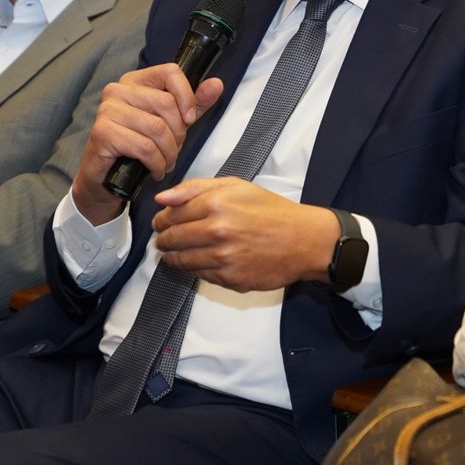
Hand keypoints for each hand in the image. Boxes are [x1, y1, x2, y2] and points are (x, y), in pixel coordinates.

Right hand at [71, 64, 225, 224]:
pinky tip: (155, 169)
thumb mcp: (172, 123)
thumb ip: (194, 103)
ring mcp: (108, 110)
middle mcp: (118, 90)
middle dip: (178, 133)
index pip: (170, 72)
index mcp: (136, 81)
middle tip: (174, 149)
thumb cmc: (139, 147)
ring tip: (166, 162)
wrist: (107, 177)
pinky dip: (156, 163)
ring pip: (156, 128)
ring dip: (168, 152)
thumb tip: (216, 85)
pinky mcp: (103, 133)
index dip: (187, 96)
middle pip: (166, 103)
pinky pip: (144, 147)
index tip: (189, 119)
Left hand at [151, 178, 337, 291]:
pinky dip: (192, 268)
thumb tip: (162, 199)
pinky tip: (197, 261)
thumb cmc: (272, 211)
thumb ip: (195, 188)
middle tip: (162, 239)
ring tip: (173, 253)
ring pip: (181, 260)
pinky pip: (198, 275)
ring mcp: (222, 257)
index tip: (160, 223)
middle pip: (172, 238)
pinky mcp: (229, 279)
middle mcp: (217, 231)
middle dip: (163, 239)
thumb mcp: (236, 186)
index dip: (161, 220)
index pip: (171, 214)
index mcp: (216, 203)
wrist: (304, 241)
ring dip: (172, 257)